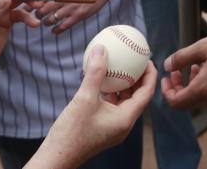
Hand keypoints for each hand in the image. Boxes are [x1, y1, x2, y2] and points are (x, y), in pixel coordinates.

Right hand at [25, 46, 155, 168]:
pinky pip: (111, 106)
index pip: (146, 93)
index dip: (150, 75)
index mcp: (126, 119)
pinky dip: (110, 93)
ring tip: (120, 66)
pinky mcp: (102, 128)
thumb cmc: (71, 132)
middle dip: (139, 78)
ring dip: (124, 85)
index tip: (146, 58)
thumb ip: (95, 73)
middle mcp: (123, 124)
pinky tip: (101, 80)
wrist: (56, 158)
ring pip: (124, 102)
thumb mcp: (84, 98)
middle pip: (138, 97)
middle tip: (135, 59)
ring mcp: (113, 127)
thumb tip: (101, 49)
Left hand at [35, 0, 115, 34]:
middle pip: (43, 10)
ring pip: (51, 19)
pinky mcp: (79, 15)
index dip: (31, 4)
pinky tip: (54, 30)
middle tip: (37, 17)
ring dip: (46, 23)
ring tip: (46, 23)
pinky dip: (56, 30)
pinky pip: (64, 26)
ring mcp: (71, 7)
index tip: (26, 8)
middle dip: (38, 15)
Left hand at [161, 27, 206, 109]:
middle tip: (176, 71)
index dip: (167, 92)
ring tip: (193, 66)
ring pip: (200, 99)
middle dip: (178, 88)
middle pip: (187, 103)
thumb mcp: (202, 46)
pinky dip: (205, 85)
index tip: (166, 79)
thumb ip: (181, 58)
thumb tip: (168, 65)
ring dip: (192, 85)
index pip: (176, 102)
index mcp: (204, 87)